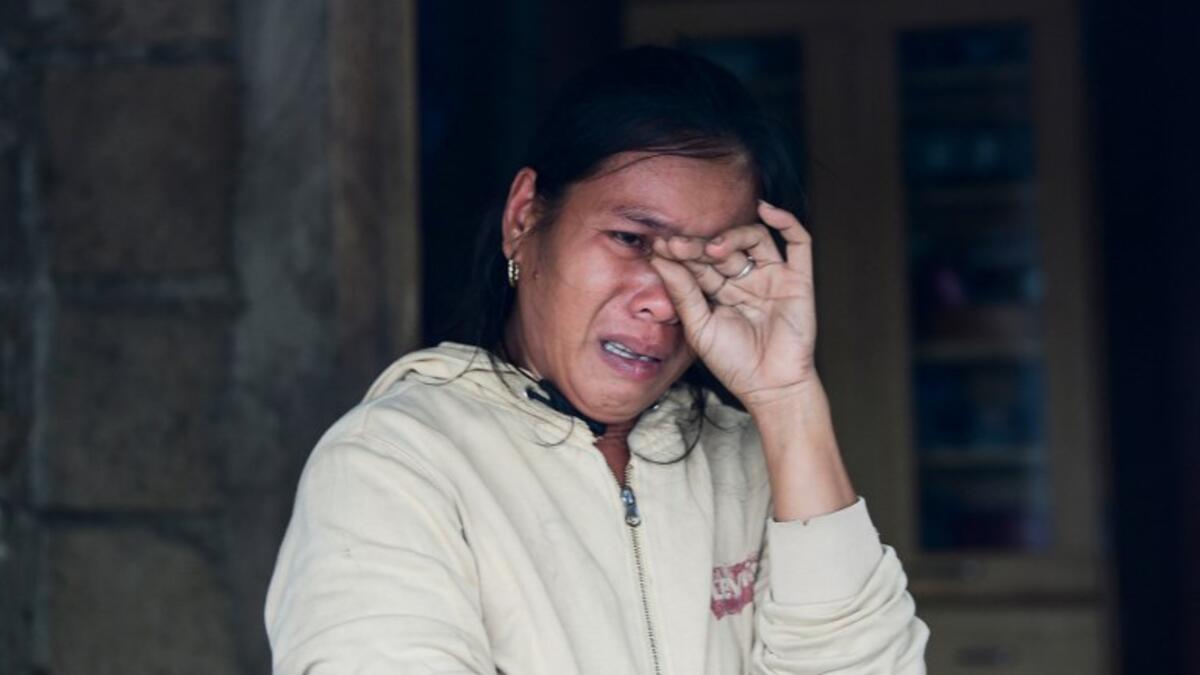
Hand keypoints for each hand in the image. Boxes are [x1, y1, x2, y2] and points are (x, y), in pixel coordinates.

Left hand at [649, 200, 817, 409]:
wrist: (770, 387)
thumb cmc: (734, 363)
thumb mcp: (699, 327)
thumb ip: (683, 292)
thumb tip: (659, 259)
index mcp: (719, 291)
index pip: (699, 262)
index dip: (681, 252)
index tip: (660, 246)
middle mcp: (745, 279)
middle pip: (723, 248)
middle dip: (700, 245)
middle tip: (679, 245)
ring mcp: (772, 277)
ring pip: (754, 240)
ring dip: (734, 236)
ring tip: (715, 247)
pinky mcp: (798, 280)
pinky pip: (798, 243)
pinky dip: (786, 222)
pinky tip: (767, 210)